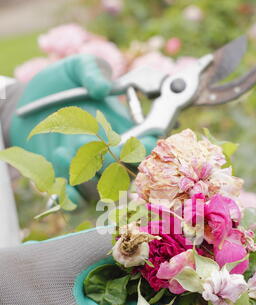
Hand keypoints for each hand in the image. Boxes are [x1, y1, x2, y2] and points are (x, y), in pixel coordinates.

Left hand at [7, 54, 156, 200]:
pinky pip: (77, 203)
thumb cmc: (59, 85)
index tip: (125, 142)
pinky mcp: (69, 183)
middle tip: (85, 143)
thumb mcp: (75, 68)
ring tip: (62, 151)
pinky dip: (72, 198)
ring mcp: (91, 172)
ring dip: (84, 175)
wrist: (28, 104)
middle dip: (108, 163)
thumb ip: (92, 71)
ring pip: (101, 190)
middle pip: (126, 175)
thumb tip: (103, 88)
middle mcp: (111, 154)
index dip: (143, 148)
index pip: (145, 146)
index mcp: (123, 128)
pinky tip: (61, 182)